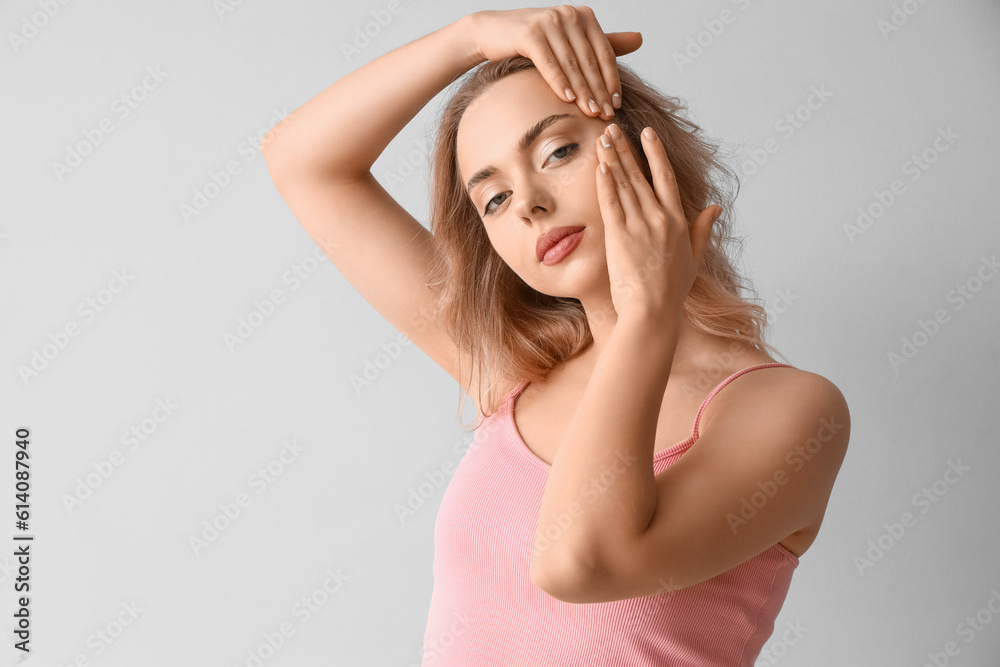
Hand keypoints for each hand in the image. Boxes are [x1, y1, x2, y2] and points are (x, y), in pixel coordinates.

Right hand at [470, 6, 641, 118]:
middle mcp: (569, 15)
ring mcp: (550, 22)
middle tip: (605, 115)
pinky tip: (567, 99)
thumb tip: (640, 39)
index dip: (612, 80)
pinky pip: (549, 63)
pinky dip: (559, 82)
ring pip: (571, 63)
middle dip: (598, 90)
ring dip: (582, 91)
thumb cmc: (535, 40)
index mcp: (584, 16)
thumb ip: (603, 41)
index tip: (616, 105)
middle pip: (589, 60)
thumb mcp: (571, 39)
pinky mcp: (530, 33)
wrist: (493, 32)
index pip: (604, 53)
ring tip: (589, 112)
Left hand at [595, 123, 721, 322]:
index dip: (655, 152)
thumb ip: (703, 230)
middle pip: (640, 174)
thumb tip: (715, 208)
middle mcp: (660, 218)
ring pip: (624, 184)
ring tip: (602, 138)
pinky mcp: (620, 236)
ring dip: (612, 159)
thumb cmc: (672, 291)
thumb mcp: (694, 257)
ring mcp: (640, 225)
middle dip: (626, 148)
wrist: (654, 312)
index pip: (665, 176)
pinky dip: (605, 182)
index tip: (646, 133)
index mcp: (678, 221)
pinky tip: (600, 165)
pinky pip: (611, 202)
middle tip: (613, 126)